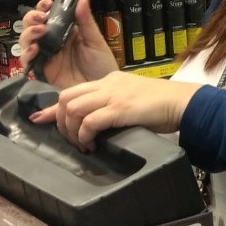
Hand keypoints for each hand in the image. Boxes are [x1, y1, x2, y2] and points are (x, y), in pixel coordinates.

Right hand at [19, 0, 117, 87]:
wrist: (102, 94)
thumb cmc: (102, 67)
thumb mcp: (96, 42)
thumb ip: (86, 22)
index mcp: (66, 31)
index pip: (48, 15)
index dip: (43, 7)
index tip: (47, 4)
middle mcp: (52, 42)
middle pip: (31, 26)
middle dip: (32, 18)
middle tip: (42, 18)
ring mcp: (46, 56)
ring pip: (26, 41)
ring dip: (28, 33)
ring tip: (40, 31)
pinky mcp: (42, 71)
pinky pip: (27, 61)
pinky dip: (27, 53)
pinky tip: (35, 49)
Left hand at [29, 72, 203, 150]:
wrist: (184, 102)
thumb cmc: (164, 105)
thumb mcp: (134, 101)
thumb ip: (115, 106)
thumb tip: (99, 126)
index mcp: (110, 81)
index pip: (73, 91)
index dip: (54, 107)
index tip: (41, 119)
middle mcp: (108, 84)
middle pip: (66, 97)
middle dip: (61, 121)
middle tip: (70, 139)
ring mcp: (114, 95)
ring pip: (73, 108)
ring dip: (71, 130)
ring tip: (82, 144)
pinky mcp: (121, 108)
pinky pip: (90, 122)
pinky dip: (85, 135)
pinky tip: (92, 144)